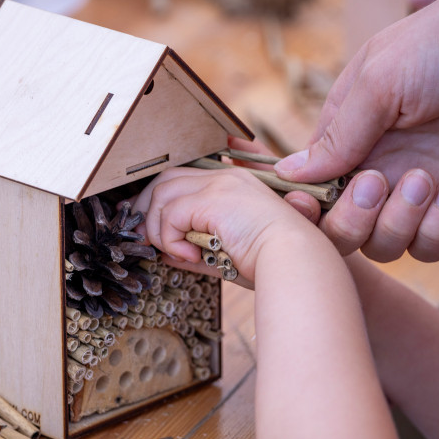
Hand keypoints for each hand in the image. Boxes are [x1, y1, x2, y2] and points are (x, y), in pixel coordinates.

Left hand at [130, 166, 324, 285]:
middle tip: (143, 240)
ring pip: (162, 194)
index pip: (183, 178)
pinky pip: (171, 214)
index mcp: (232, 184)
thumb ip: (195, 249)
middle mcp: (226, 176)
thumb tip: (166, 254)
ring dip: (159, 229)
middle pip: (166, 180)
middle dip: (146, 210)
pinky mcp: (214, 199)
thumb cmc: (269, 262)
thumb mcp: (226, 254)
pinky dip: (170, 238)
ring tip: (176, 253)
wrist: (295, 261)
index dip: (157, 198)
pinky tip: (189, 255)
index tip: (143, 221)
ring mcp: (220, 184)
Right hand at [273, 0, 438, 261]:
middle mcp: (375, 168)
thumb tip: (287, 174)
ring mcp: (416, 189)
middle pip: (342, 231)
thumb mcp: (379, 81)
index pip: (309, 191)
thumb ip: (338, 136)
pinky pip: (431, 246)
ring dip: (399, 222)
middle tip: (377, 182)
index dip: (305, 207)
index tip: (310, 202)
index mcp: (346, 138)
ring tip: (426, 178)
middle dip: (352, 220)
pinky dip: (436, 228)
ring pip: (384, 246)